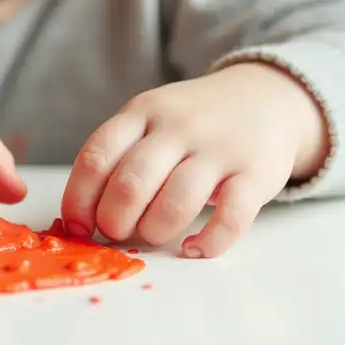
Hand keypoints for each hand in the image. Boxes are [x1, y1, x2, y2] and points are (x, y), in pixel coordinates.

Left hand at [59, 63, 327, 257]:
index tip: (78, 227)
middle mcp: (178, 127)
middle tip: (117, 232)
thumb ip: (119, 156)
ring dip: (155, 231)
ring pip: (176, 202)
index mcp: (142, 112)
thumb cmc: (193, 121)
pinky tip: (195, 247)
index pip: (96, 157)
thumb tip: (82, 218)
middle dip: (114, 220)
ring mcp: (219, 149)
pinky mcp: (256, 174)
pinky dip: (209, 242)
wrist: (266, 97)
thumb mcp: (151, 119)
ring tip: (155, 235)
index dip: (79, 200)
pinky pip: (231, 218)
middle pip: (131, 182)